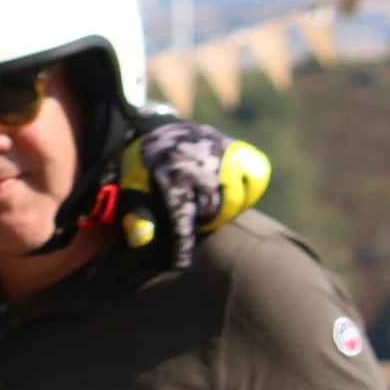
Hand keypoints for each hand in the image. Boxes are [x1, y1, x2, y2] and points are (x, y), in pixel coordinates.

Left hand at [118, 114, 271, 269]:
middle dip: (204, 222)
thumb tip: (141, 242)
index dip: (182, 243)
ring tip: (209, 208)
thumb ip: (137, 215)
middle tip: (195, 221)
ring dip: (224, 209)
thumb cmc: (143, 164)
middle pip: (213, 211)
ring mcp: (223, 154)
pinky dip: (250, 189)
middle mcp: (201, 164)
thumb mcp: (131, 186)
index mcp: (171, 174)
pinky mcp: (238, 148)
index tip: (180, 262)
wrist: (157, 127)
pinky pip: (257, 176)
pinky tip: (233, 193)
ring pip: (236, 198)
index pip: (182, 217)